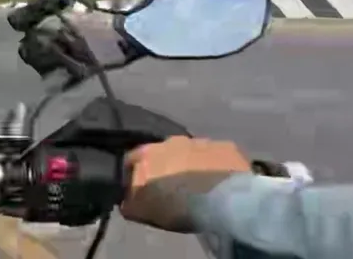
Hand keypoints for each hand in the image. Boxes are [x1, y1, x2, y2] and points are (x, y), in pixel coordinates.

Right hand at [121, 136, 250, 231]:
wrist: (222, 200)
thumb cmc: (175, 205)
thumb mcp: (143, 211)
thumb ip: (130, 203)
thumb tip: (126, 201)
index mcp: (147, 153)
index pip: (131, 159)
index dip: (134, 174)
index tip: (139, 188)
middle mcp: (171, 140)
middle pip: (164, 152)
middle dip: (166, 166)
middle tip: (173, 187)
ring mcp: (201, 141)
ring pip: (192, 152)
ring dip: (192, 164)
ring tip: (199, 186)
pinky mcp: (227, 147)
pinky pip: (217, 156)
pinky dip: (216, 166)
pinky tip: (221, 182)